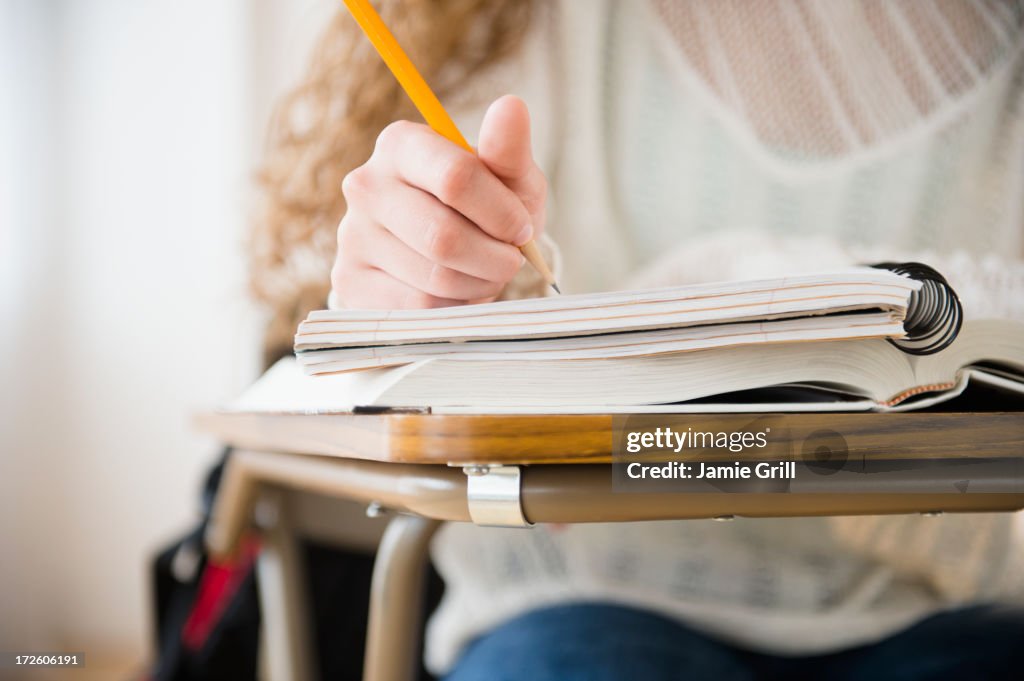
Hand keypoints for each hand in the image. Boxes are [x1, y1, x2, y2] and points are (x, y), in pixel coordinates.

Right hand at [331, 95, 546, 308]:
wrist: (453, 253)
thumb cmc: (486, 208)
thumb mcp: (508, 177)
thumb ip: (509, 148)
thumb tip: (511, 106)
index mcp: (401, 144)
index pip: (456, 179)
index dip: (501, 214)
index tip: (521, 228)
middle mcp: (366, 184)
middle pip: (443, 236)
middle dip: (493, 258)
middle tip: (509, 260)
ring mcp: (351, 234)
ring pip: (433, 277)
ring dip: (478, 284)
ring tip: (487, 273)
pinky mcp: (349, 280)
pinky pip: (417, 307)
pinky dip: (454, 307)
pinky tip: (460, 291)